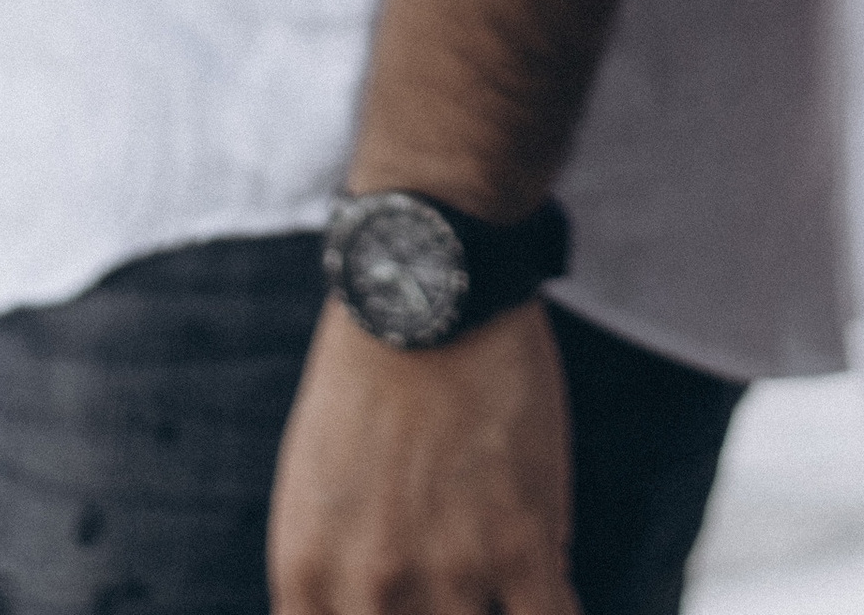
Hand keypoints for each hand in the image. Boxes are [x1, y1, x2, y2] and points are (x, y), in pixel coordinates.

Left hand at [269, 297, 574, 614]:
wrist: (426, 282)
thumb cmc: (371, 380)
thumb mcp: (314, 490)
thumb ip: (335, 576)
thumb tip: (374, 612)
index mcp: (308, 576)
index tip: (418, 607)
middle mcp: (369, 588)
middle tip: (461, 586)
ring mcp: (448, 569)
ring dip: (495, 610)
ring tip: (506, 579)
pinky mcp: (522, 541)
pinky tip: (555, 590)